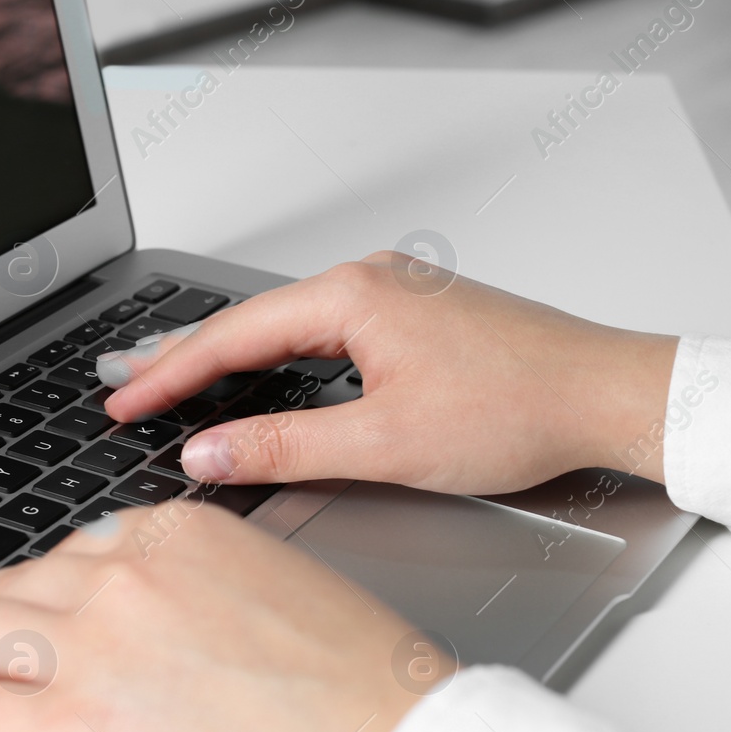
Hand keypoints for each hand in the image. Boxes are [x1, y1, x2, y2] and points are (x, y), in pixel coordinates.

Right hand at [98, 252, 678, 490]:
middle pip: (252, 321)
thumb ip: (284, 448)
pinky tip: (264, 371)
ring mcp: (397, 293)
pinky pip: (325, 331)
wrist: (608, 395)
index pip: (231, 337)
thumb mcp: (386, 444)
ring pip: (289, 326)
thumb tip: (208, 452)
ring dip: (230, 355)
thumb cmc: (519, 408)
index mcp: (353, 295)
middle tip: (124, 381)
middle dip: (182, 355)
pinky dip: (280, 355)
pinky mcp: (418, 316)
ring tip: (173, 376)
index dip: (167, 374)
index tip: (123, 400)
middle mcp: (371, 279)